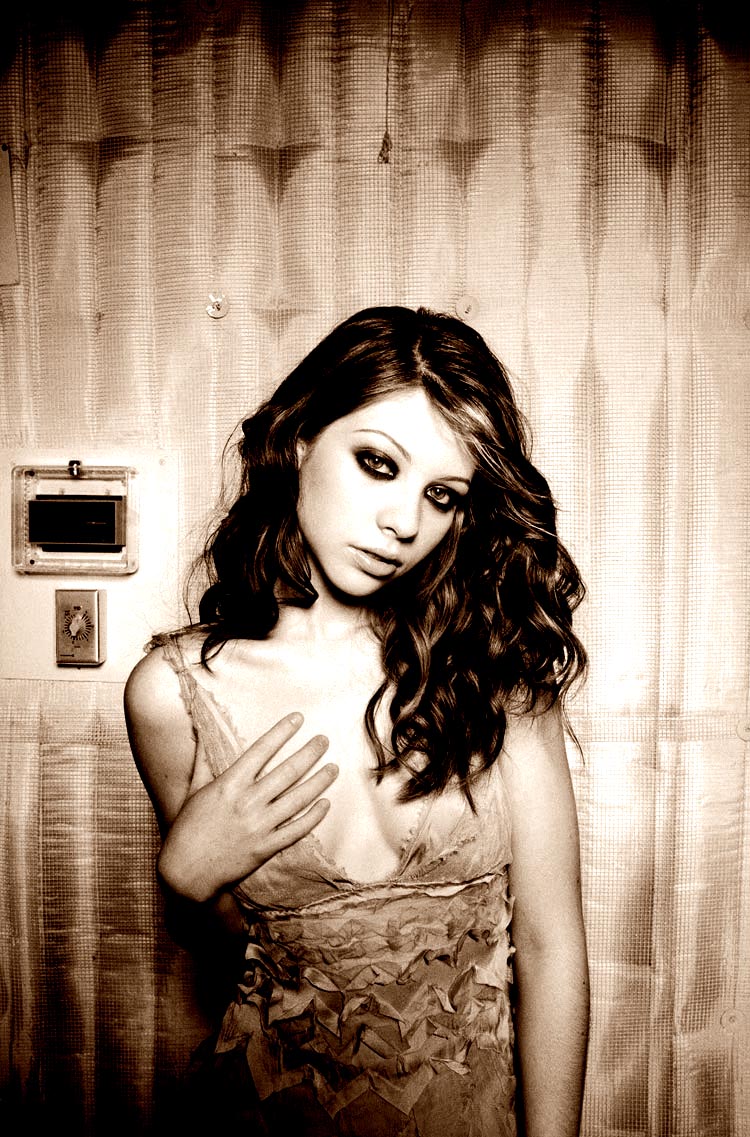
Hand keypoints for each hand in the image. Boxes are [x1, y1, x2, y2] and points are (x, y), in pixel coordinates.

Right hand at [158, 713, 336, 900]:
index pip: (261, 750)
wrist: (185, 872)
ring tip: (333, 768)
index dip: (281, 732)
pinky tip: (325, 804)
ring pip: (298, 799)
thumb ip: (202, 760)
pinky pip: (296, 830)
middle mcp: (247, 802)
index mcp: (229, 784)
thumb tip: (199, 731)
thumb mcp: (193, 791)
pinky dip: (313, 817)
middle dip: (309, 753)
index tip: (298, 718)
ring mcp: (259, 826)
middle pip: (287, 772)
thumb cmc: (186, 829)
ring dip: (319, 781)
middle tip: (324, 740)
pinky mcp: (265, 848)